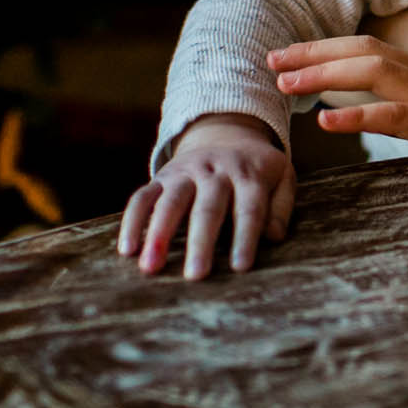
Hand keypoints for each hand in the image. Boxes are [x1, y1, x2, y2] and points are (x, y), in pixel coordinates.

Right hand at [118, 114, 294, 278]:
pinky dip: (132, 221)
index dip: (246, 237)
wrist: (228, 133)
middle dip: (201, 242)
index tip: (240, 267)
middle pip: (208, 207)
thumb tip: (274, 236)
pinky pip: (143, 196)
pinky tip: (126, 249)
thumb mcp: (282, 178)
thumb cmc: (258, 169)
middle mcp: (216, 171)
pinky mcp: (162, 177)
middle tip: (195, 275)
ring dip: (159, 233)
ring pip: (171, 200)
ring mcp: (186, 172)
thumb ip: (282, 207)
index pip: (249, 208)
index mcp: (249, 174)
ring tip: (150, 267)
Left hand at [270, 36, 407, 193]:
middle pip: (364, 52)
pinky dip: (359, 113)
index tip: (295, 55)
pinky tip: (327, 118)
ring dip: (323, 73)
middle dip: (313, 53)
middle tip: (270, 59)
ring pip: (372, 72)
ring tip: (283, 80)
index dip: (332, 50)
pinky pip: (397, 114)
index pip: (376, 52)